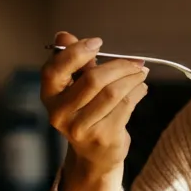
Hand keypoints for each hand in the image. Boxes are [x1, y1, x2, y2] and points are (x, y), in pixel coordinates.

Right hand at [41, 31, 148, 178]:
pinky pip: (125, 105)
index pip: (54, 69)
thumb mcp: (76, 87)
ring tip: (141, 73)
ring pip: (113, 92)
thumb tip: (63, 35)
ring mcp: (81, 128)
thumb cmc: (86, 112)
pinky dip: (138, 92)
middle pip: (92, 79)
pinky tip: (141, 88)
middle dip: (119, 66)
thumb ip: (75, 62)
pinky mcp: (103, 137)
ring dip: (132, 78)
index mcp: (49, 96)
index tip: (97, 43)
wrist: (95, 155)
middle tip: (135, 62)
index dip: (76, 52)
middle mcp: (59, 114)